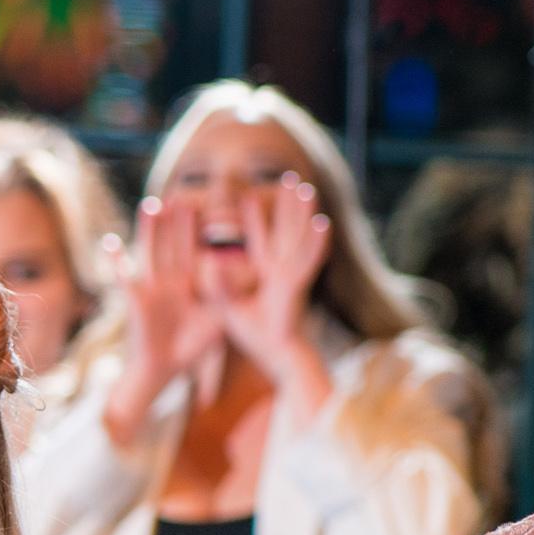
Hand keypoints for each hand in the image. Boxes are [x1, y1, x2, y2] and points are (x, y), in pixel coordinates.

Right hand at [119, 196, 222, 393]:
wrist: (162, 369)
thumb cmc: (190, 349)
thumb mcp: (218, 322)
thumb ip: (232, 301)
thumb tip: (259, 279)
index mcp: (190, 286)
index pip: (195, 251)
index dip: (199, 232)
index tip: (205, 208)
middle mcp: (170, 282)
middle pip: (173, 246)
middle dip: (176, 223)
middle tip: (179, 196)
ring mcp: (152, 288)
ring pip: (151, 252)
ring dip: (149, 230)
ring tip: (150, 205)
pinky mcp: (136, 299)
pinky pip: (124, 276)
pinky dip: (116, 260)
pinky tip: (109, 241)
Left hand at [214, 173, 330, 378]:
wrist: (273, 355)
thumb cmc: (254, 335)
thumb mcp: (229, 305)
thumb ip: (220, 284)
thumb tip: (210, 263)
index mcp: (267, 275)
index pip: (260, 241)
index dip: (255, 220)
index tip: (250, 198)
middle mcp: (282, 270)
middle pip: (285, 230)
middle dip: (287, 205)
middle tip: (291, 179)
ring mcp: (292, 275)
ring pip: (299, 237)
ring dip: (303, 214)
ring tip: (307, 189)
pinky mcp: (297, 286)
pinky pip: (309, 260)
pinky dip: (316, 243)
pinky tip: (323, 224)